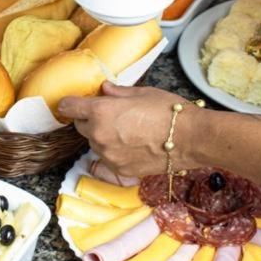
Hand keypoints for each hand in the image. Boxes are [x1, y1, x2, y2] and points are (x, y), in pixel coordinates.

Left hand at [58, 82, 189, 178]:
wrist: (191, 139)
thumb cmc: (169, 111)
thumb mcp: (142, 93)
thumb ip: (117, 93)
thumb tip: (104, 89)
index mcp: (100, 112)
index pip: (69, 107)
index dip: (70, 104)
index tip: (72, 104)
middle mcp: (99, 135)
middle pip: (81, 126)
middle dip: (89, 119)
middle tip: (109, 115)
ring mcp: (108, 156)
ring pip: (94, 144)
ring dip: (102, 137)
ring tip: (126, 131)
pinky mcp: (119, 170)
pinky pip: (107, 159)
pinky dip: (114, 152)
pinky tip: (132, 146)